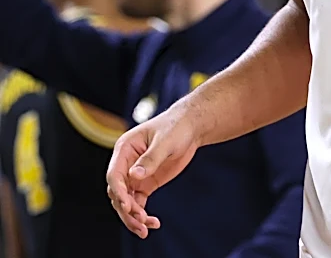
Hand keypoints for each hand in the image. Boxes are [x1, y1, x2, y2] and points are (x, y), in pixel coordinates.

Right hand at [106, 106, 199, 238]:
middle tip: (141, 220)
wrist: (190, 128)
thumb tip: (134, 176)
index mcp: (125, 148)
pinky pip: (138, 203)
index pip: (114, 174)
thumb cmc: (176, 127)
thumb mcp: (165, 141)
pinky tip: (153, 223)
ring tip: (146, 229)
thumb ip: (151, 158)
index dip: (118, 191)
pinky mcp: (146, 184)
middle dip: (126, 209)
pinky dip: (142, 215)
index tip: (128, 206)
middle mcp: (126, 164)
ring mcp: (135, 176)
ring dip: (133, 217)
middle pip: (117, 193)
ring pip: (126, 202)